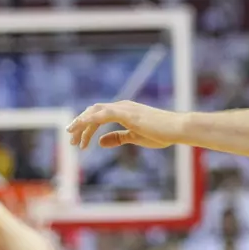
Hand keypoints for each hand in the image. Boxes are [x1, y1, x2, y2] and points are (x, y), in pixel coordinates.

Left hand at [67, 101, 185, 150]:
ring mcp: (123, 108)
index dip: (86, 128)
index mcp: (124, 111)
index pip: (98, 116)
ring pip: (94, 112)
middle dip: (80, 126)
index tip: (80, 143)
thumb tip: (100, 142)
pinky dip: (89, 120)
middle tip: (71, 141)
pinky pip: (102, 114)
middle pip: (92, 112)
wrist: (177, 129)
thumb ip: (118, 138)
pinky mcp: (126, 113)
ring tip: (73, 138)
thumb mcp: (135, 138)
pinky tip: (81, 128)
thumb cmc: (161, 133)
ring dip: (81, 124)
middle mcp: (121, 106)